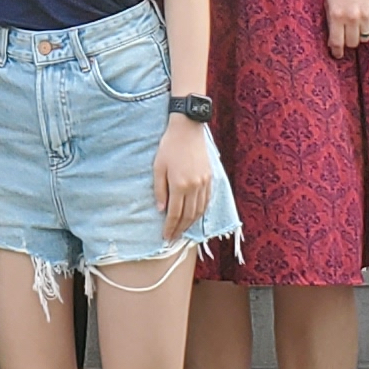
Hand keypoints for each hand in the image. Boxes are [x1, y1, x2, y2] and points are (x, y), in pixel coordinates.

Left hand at [154, 116, 213, 241]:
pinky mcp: (210, 178)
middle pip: (188, 215)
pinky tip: (196, 216)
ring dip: (192, 223)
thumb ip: (159, 190)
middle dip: (180, 229)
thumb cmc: (169, 146)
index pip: (175, 213)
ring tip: (183, 231)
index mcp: (179, 185)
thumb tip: (161, 210)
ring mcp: (204, 183)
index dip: (170, 227)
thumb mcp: (158, 167)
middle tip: (173, 239)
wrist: (188, 129)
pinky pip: (207, 201)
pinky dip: (202, 212)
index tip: (165, 237)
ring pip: (199, 210)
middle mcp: (194, 187)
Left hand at [325, 0, 368, 58]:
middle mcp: (351, 17)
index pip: (337, 42)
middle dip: (348, 43)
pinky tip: (366, 21)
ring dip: (360, 35)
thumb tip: (333, 39)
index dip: (337, 52)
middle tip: (347, 38)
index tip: (337, 55)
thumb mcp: (328, 1)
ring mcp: (366, 15)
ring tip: (356, 27)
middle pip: (352, 43)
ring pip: (365, 37)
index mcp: (336, 15)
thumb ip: (331, 20)